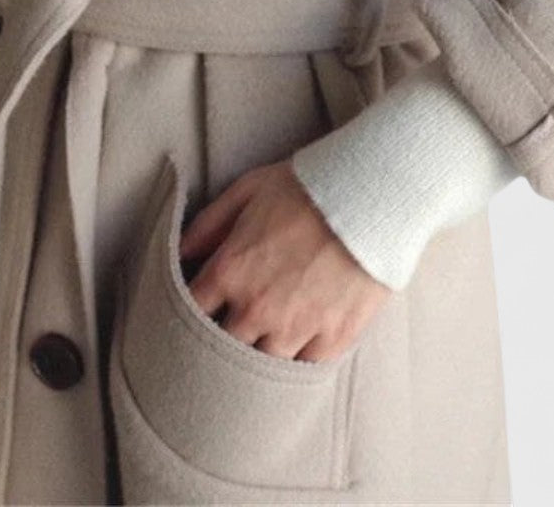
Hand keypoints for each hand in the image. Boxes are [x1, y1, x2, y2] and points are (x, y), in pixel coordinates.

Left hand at [177, 159, 391, 362]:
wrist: (373, 196)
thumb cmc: (309, 186)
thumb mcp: (249, 189)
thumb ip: (209, 223)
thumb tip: (180, 251)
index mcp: (231, 270)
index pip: (190, 310)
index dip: (189, 312)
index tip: (197, 311)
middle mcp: (257, 308)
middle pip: (221, 347)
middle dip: (222, 338)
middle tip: (230, 328)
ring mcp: (296, 328)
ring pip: (262, 364)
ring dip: (260, 352)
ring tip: (266, 338)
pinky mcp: (333, 338)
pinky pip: (305, 367)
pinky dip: (299, 358)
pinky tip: (299, 345)